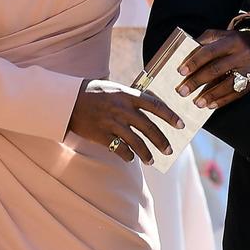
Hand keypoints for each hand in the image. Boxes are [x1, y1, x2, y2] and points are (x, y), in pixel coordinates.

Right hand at [68, 80, 182, 165]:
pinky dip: (127, 155)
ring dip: (146, 154)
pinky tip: (130, 158)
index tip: (180, 125)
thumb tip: (151, 104)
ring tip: (152, 160)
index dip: (170, 116)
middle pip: (149, 128)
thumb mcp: (115, 89)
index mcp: (127, 95)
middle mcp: (122, 109)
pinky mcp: (102, 135)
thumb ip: (132, 97)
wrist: (68, 101)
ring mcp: (112, 123)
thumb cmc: (94, 92)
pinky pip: (119, 149)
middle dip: (162, 141)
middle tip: (169, 150)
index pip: (155, 105)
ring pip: (136, 142)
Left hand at [176, 30, 249, 109]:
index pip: (209, 52)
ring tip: (197, 103)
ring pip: (228, 85)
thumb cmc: (232, 41)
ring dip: (210, 95)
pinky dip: (223, 100)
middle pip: (216, 69)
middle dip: (197, 81)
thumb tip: (184, 58)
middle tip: (183, 91)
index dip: (194, 62)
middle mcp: (243, 53)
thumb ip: (203, 43)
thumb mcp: (219, 35)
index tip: (181, 72)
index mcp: (231, 40)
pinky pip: (238, 93)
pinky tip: (211, 105)